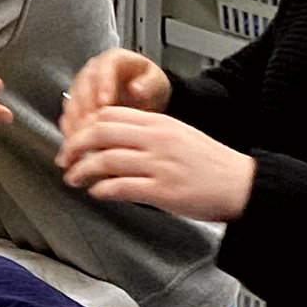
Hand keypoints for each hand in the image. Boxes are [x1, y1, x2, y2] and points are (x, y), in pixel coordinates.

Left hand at [53, 106, 256, 221]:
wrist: (242, 184)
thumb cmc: (211, 164)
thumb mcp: (179, 136)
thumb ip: (148, 134)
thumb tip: (113, 141)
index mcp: (160, 123)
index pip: (110, 114)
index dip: (85, 126)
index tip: (74, 138)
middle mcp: (157, 140)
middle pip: (100, 133)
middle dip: (74, 146)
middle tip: (64, 159)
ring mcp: (159, 165)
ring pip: (105, 160)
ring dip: (82, 170)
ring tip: (73, 178)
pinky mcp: (163, 191)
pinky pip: (121, 187)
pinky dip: (102, 189)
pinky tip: (97, 192)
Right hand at [65, 47, 170, 126]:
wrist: (143, 98)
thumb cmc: (149, 87)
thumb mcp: (157, 82)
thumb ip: (149, 84)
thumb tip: (136, 89)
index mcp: (114, 59)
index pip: (104, 68)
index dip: (103, 85)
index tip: (105, 103)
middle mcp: (93, 70)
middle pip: (83, 85)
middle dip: (85, 105)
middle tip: (91, 123)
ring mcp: (82, 85)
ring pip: (73, 99)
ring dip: (75, 118)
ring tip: (81, 135)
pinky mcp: (76, 102)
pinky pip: (69, 114)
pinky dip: (70, 126)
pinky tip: (75, 139)